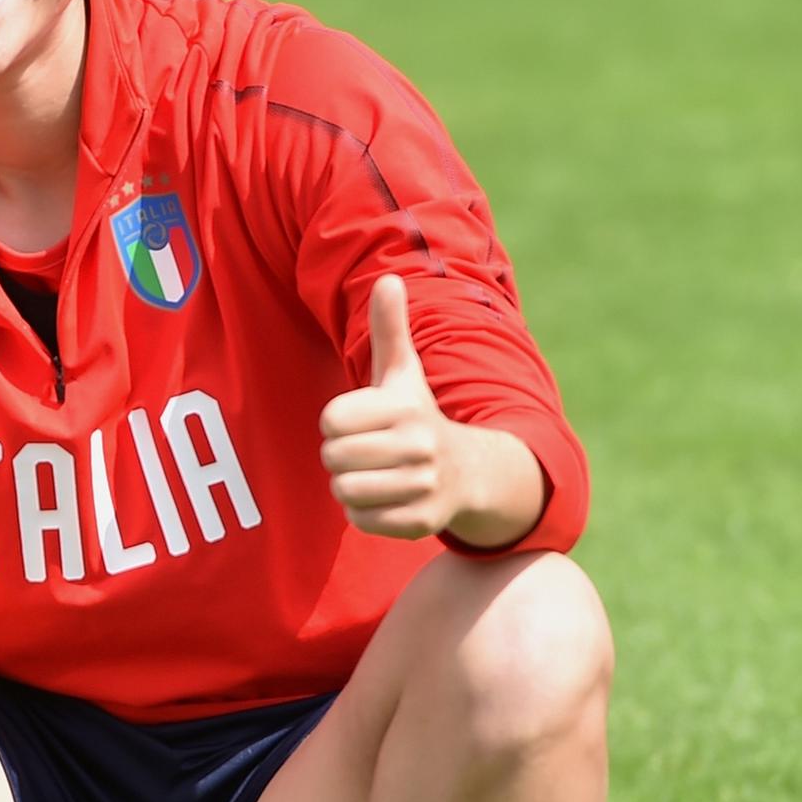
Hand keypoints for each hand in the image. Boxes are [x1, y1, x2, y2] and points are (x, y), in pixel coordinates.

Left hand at [322, 274, 547, 542]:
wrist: (469, 472)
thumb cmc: (418, 416)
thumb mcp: (404, 373)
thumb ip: (391, 328)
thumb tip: (388, 278)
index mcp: (405, 407)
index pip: (331, 420)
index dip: (337, 422)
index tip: (361, 421)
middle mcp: (418, 445)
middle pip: (332, 457)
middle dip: (340, 456)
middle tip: (366, 451)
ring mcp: (423, 486)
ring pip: (344, 491)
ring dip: (350, 486)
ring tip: (376, 474)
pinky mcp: (421, 522)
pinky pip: (361, 521)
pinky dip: (365, 514)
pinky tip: (387, 498)